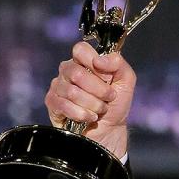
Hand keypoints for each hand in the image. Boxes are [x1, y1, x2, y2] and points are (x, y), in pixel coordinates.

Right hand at [44, 41, 135, 159]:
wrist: (110, 129)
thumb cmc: (116, 102)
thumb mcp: (126, 80)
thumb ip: (117, 63)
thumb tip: (99, 60)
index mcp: (84, 61)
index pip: (80, 49)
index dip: (94, 63)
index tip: (107, 78)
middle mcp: (68, 70)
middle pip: (76, 73)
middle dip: (99, 90)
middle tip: (109, 97)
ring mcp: (58, 86)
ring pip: (72, 92)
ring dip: (93, 104)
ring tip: (100, 109)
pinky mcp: (52, 103)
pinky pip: (64, 106)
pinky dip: (82, 114)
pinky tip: (89, 117)